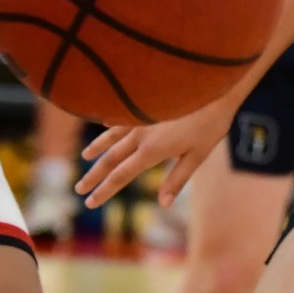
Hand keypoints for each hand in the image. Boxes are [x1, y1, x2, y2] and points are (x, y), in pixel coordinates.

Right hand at [75, 96, 238, 208]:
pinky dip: (112, 122)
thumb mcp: (198, 156)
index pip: (121, 176)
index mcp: (151, 151)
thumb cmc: (211, 124)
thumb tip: (163, 204)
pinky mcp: (148, 105)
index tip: (90, 202)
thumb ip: (178, 179)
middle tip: (79, 188)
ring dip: (97, 147)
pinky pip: (124, 115)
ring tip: (84, 157)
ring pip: (112, 135)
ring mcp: (142, 118)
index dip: (104, 191)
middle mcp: (141, 135)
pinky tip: (104, 124)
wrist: (214, 88)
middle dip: (94, 175)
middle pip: (110, 158)